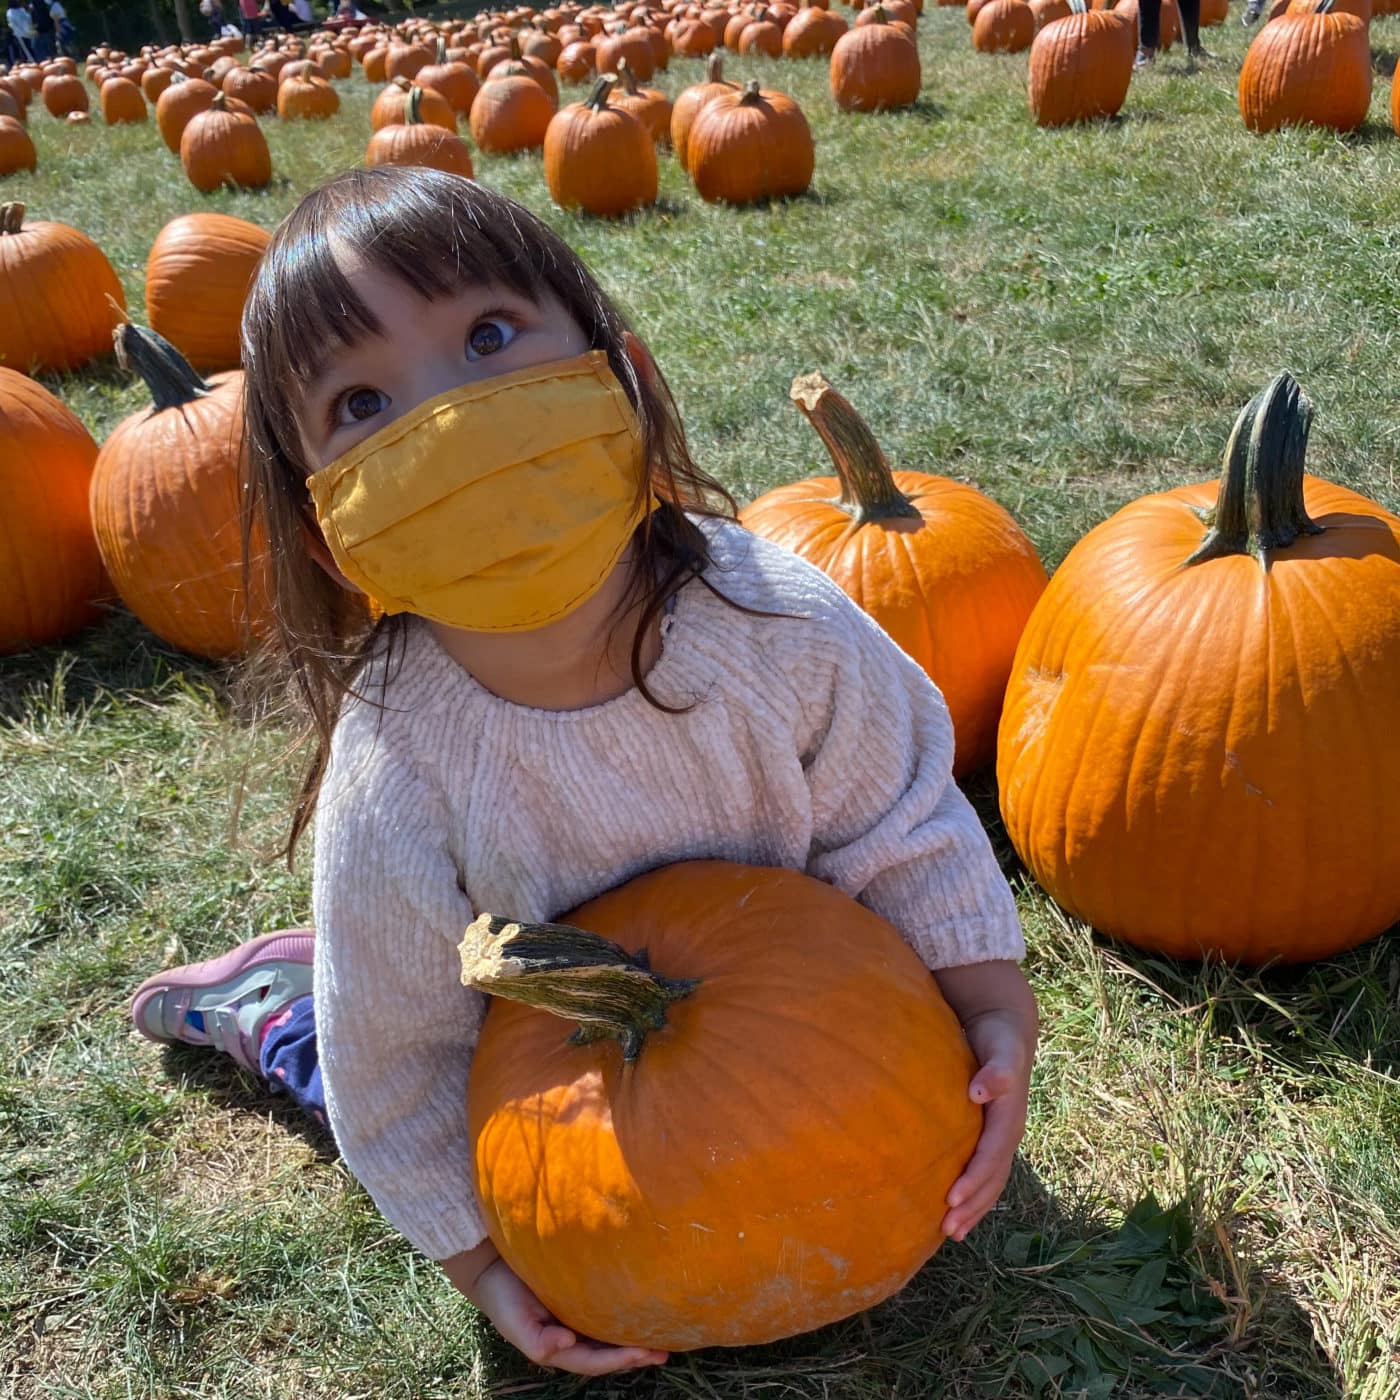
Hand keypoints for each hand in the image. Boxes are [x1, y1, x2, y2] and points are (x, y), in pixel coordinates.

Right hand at [472, 1257, 668, 1375]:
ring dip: (634, 1339)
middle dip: (635, 1354)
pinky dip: (622, 1316)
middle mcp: (571, 1336)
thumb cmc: (504, 1299)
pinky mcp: (578, 1296)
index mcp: (558, 1347)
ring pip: (609, 1335)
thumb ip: (539, 1341)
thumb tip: (568, 1344)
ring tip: (662, 1338)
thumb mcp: (516, 1325)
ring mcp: (575, 1317)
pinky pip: (604, 1310)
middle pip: (608, 1352)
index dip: (619, 1360)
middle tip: (665, 1351)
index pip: (594, 1360)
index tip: (643, 1354)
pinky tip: (639, 1311)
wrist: (492, 1269)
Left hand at [941, 1004, 1033, 1242]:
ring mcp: (1001, 1136)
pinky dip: (973, 1193)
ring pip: (991, 1181)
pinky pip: (984, 1171)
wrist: (1006, 1029)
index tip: (951, 1198)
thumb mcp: (1002, 1048)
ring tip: (952, 1232)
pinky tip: (955, 1208)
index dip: (974, 1179)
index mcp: (1011, 1117)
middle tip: (948, 1229)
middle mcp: (1009, 1132)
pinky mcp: (990, 1135)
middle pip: (993, 1178)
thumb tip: (981, 1091)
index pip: (991, 1156)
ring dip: (974, 1208)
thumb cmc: (999, 1038)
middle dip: (973, 1205)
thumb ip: (997, 1069)